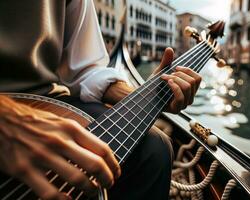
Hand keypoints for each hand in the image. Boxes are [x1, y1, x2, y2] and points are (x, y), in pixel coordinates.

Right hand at [0, 96, 120, 198]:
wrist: (2, 119)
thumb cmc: (35, 121)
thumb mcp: (61, 121)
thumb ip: (79, 136)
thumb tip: (97, 151)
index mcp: (71, 128)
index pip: (102, 149)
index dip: (114, 164)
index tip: (116, 172)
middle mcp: (59, 141)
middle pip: (94, 165)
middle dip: (107, 179)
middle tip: (109, 184)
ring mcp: (42, 156)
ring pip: (77, 179)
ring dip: (90, 189)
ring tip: (93, 192)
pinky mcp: (25, 170)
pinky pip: (50, 192)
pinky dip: (63, 199)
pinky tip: (69, 199)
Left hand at [156, 48, 201, 112]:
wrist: (143, 98)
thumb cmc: (153, 87)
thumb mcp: (161, 72)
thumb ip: (166, 62)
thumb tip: (169, 48)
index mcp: (190, 90)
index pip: (198, 78)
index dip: (188, 70)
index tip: (175, 68)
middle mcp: (189, 98)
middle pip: (193, 81)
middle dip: (179, 74)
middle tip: (167, 74)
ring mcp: (184, 105)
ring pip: (187, 87)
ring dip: (175, 79)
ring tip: (164, 78)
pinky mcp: (176, 110)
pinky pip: (181, 97)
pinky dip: (174, 87)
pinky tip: (167, 82)